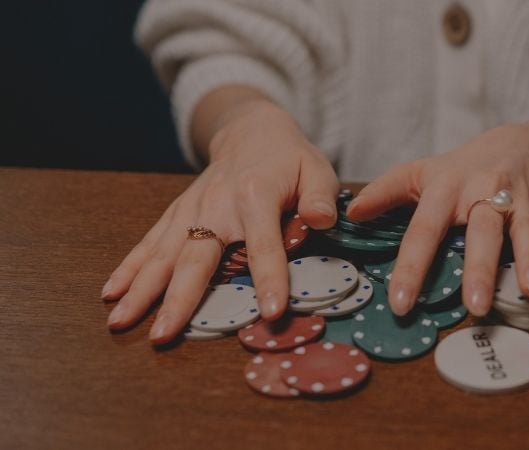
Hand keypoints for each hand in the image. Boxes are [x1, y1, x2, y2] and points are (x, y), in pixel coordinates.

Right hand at [101, 100, 338, 343]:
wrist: (251, 130)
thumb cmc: (291, 159)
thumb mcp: (317, 170)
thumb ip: (321, 196)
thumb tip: (325, 221)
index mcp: (256, 195)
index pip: (265, 244)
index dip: (270, 277)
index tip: (272, 312)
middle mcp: (216, 204)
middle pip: (196, 256)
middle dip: (179, 298)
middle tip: (162, 334)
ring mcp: (192, 209)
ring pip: (163, 253)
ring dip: (141, 289)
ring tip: (121, 322)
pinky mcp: (178, 213)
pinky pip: (150, 242)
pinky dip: (129, 267)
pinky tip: (111, 294)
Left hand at [347, 125, 528, 316]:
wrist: (521, 144)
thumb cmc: (463, 167)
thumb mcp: (420, 172)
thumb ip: (385, 192)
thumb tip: (349, 215)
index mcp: (450, 187)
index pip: (425, 228)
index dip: (412, 265)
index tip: (401, 302)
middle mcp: (488, 193)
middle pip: (484, 231)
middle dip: (481, 267)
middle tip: (474, 305)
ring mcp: (523, 203)